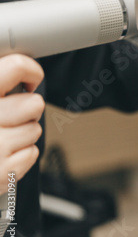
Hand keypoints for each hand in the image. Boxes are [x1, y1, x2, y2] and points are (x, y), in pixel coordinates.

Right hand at [0, 55, 44, 193]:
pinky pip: (32, 153)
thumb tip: (21, 66)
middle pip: (34, 104)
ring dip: (22, 134)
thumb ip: (0, 83)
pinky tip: (1, 155)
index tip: (29, 80)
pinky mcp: (3, 171)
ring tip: (0, 137)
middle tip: (11, 115)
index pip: (16, 67)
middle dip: (28, 110)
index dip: (30, 71)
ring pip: (34, 130)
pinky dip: (21, 155)